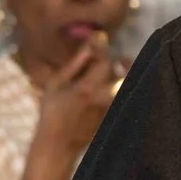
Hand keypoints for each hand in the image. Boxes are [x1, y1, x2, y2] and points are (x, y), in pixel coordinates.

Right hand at [30, 40, 120, 164]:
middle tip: (123, 58)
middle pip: (125, 75)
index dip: (102, 46)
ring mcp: (112, 108)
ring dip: (127, 75)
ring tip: (122, 68)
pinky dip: (124, 88)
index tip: (100, 35)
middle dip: (126, 64)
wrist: (59, 143)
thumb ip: (74, 64)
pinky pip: (125, 98)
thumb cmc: (52, 111)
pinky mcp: (115, 116)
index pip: (103, 61)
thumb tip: (89, 44)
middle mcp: (104, 97)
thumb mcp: (55, 84)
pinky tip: (117, 84)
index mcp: (87, 88)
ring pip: (127, 87)